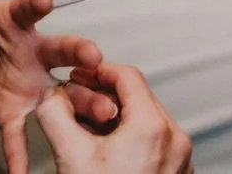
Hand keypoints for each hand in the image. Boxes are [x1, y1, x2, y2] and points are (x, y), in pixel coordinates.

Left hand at [0, 0, 116, 173]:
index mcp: (18, 21)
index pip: (29, 8)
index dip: (35, 2)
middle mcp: (34, 52)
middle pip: (62, 50)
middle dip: (79, 52)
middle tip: (95, 56)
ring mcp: (31, 85)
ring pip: (63, 94)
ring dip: (83, 102)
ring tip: (103, 113)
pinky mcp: (16, 113)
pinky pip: (22, 136)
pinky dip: (23, 157)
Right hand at [37, 63, 193, 173]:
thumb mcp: (71, 156)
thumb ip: (55, 114)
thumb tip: (51, 97)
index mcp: (152, 128)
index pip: (127, 76)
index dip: (98, 72)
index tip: (81, 77)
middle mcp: (175, 140)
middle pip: (140, 97)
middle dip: (107, 96)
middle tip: (81, 104)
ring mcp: (181, 160)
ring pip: (148, 120)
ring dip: (119, 118)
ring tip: (92, 133)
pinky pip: (157, 143)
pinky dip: (134, 139)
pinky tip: (111, 154)